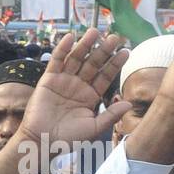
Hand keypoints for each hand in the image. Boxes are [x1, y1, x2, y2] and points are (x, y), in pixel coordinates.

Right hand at [14, 29, 129, 149]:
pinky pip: (57, 61)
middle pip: (93, 64)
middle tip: (114, 37)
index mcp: (90, 96)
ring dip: (85, 44)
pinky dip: (63, 49)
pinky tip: (71, 37)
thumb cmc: (68, 138)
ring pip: (76, 58)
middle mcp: (78, 86)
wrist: (43, 141)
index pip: (105, 76)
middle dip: (103, 50)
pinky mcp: (48, 79)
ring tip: (95, 32)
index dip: (115, 64)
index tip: (126, 51)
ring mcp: (63, 81)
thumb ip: (110, 114)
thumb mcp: (94, 127)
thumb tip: (130, 104)